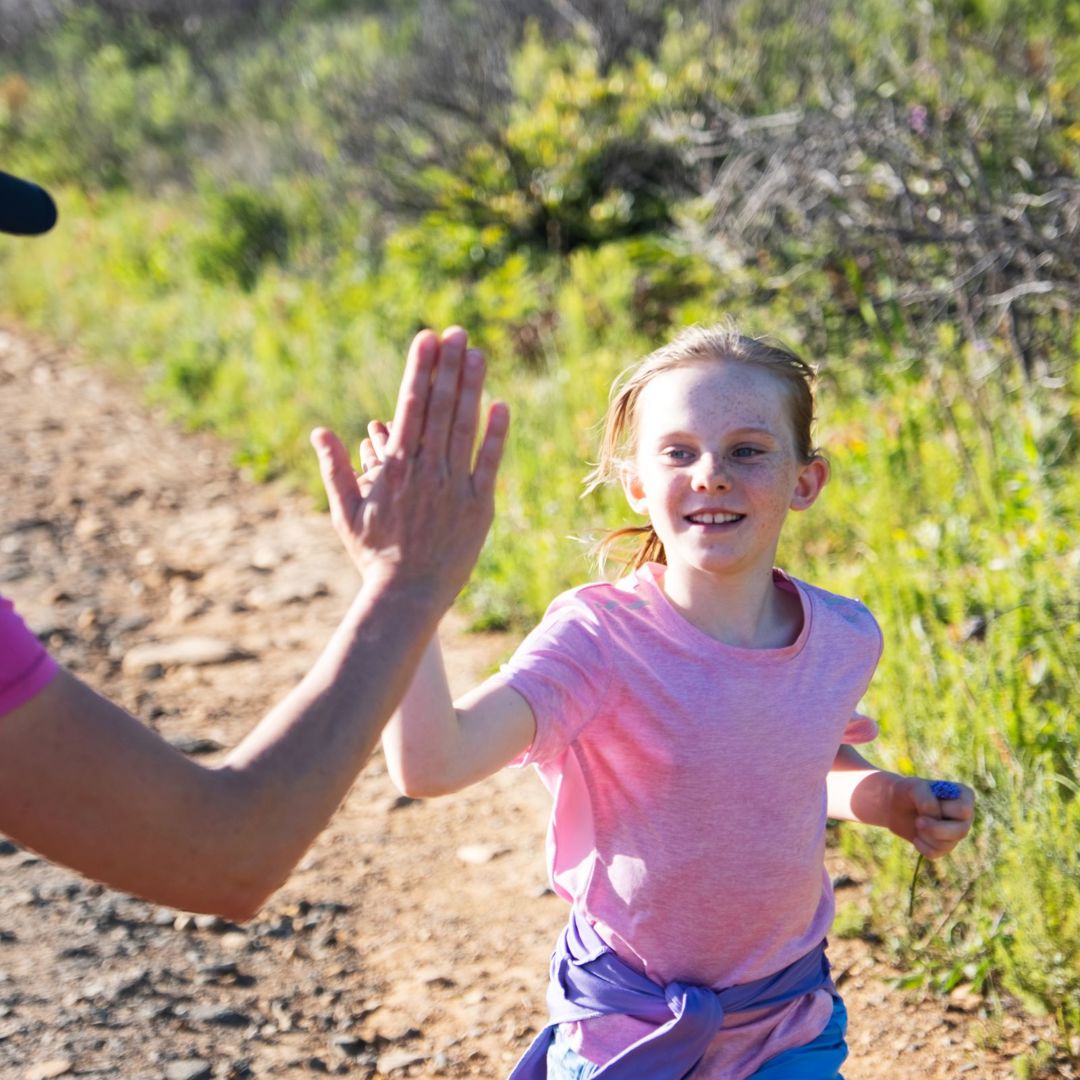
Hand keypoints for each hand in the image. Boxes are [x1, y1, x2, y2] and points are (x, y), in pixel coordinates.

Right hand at [310, 327, 508, 604]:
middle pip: (438, 408)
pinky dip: (496, 434)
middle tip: (457, 331)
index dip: (419, 369)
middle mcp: (425, 470)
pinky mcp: (479, 506)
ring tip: (477, 353)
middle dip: (447, 366)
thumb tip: (319, 432)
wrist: (406, 596)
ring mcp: (453, 487)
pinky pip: (489, 463)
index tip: (426, 338)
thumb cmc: (373, 556)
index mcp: (394, 467)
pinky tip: (501, 404)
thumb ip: (335, 469)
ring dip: (471, 387)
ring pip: (464, 428)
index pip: (409, 406)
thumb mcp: (345, 512)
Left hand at [887, 776, 974, 858]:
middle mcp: (966, 816)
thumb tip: (935, 817)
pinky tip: (916, 836)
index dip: (942, 810)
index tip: (926, 803)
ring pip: (948, 845)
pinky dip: (922, 846)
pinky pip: (936, 854)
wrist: (895, 805)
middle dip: (935, 829)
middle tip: (918, 821)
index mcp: (964, 795)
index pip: (963, 811)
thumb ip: (926, 797)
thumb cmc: (908, 791)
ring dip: (926, 835)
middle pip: (961, 832)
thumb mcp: (914, 787)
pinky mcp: (944, 846)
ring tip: (917, 823)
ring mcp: (956, 832)